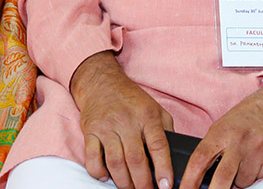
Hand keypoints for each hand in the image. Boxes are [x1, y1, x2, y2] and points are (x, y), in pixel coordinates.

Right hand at [72, 53, 175, 188]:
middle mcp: (127, 121)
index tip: (166, 185)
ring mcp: (107, 126)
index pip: (158, 145)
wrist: (102, 83)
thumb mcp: (155, 108)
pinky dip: (98, 172)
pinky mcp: (90, 131)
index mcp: (147, 115)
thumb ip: (165, 130)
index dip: (163, 168)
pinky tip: (107, 176)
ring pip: (115, 162)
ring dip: (123, 181)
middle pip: (136, 159)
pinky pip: (92, 157)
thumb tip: (172, 158)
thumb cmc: (132, 100)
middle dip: (143, 182)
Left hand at [178, 78, 262, 188]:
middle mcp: (239, 141)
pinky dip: (258, 173)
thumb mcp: (227, 123)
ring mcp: (258, 150)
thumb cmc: (254, 110)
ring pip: (243, 181)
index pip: (199, 160)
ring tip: (246, 160)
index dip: (189, 180)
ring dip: (241, 178)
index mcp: (222, 131)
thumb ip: (215, 146)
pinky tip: (259, 157)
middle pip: (221, 179)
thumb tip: (203, 172)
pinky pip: (261, 177)